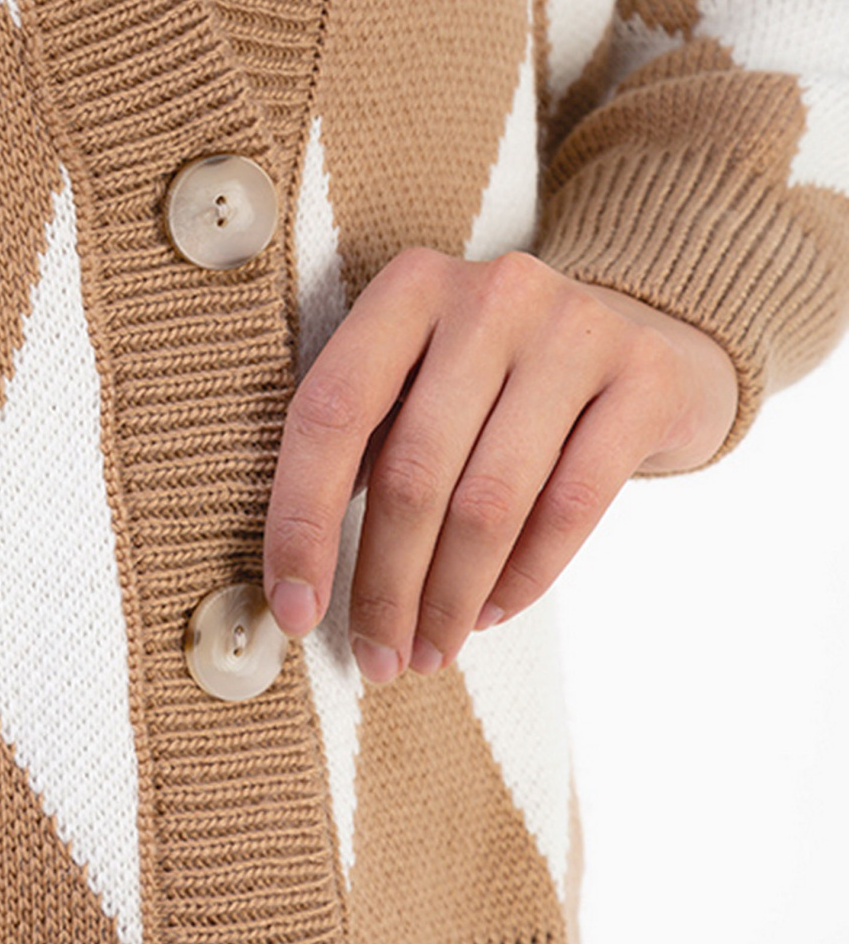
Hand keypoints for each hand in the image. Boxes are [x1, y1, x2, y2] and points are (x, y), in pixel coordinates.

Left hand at [262, 248, 740, 678]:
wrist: (649, 336)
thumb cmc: (499, 379)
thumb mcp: (424, 380)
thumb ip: (366, 446)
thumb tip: (298, 579)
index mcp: (409, 288)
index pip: (331, 411)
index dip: (300, 518)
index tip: (293, 608)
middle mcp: (490, 295)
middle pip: (412, 470)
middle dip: (386, 584)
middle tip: (378, 655)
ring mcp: (575, 329)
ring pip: (489, 500)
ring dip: (450, 597)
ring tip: (430, 650)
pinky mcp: (645, 377)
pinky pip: (571, 506)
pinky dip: (524, 577)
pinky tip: (492, 613)